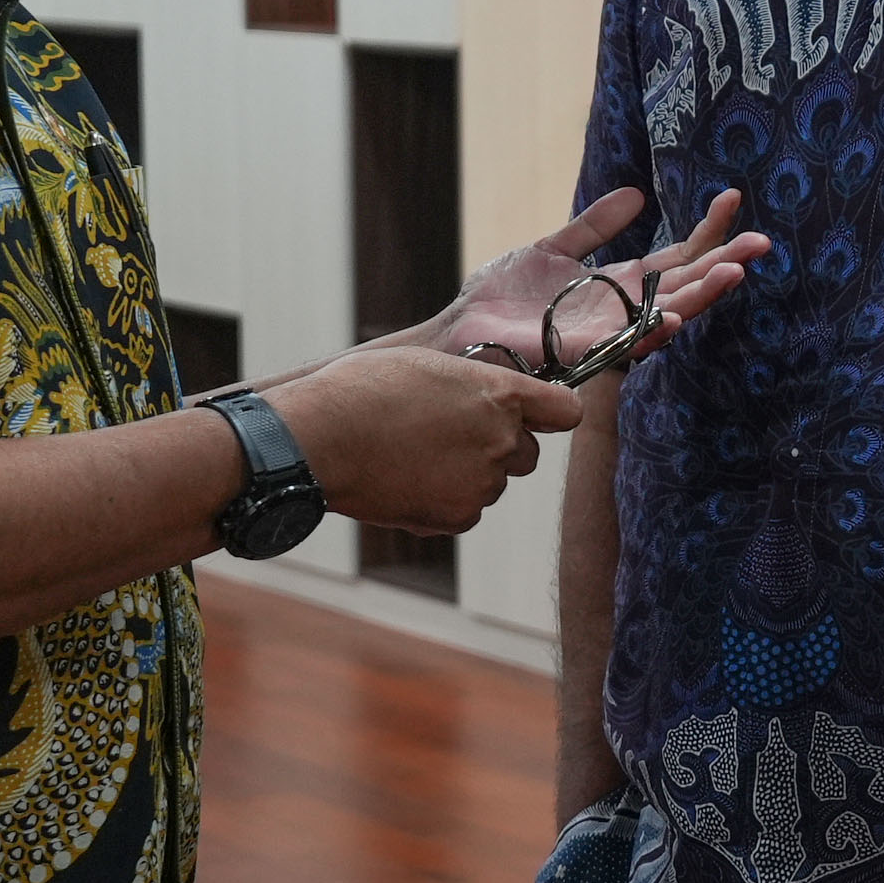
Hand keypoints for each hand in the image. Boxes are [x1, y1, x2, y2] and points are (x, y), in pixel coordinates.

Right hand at [262, 350, 582, 536]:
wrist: (318, 438)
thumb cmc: (361, 390)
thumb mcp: (426, 366)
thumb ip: (472, 386)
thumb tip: (488, 401)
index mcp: (500, 394)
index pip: (565, 411)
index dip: (550, 414)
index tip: (536, 417)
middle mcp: (502, 439)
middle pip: (525, 454)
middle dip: (497, 448)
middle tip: (447, 436)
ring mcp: (482, 482)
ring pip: (491, 483)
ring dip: (466, 475)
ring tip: (412, 455)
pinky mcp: (457, 516)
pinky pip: (465, 511)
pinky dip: (443, 502)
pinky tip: (405, 481)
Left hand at [413, 187, 769, 378]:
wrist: (463, 329)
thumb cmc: (502, 295)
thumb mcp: (554, 247)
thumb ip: (594, 226)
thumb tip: (637, 195)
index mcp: (622, 283)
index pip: (679, 256)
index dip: (708, 230)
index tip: (732, 198)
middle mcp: (626, 309)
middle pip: (688, 284)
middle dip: (726, 263)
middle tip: (762, 242)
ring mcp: (610, 331)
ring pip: (670, 314)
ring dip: (704, 295)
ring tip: (736, 272)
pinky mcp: (586, 351)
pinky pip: (629, 343)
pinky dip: (655, 330)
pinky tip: (678, 315)